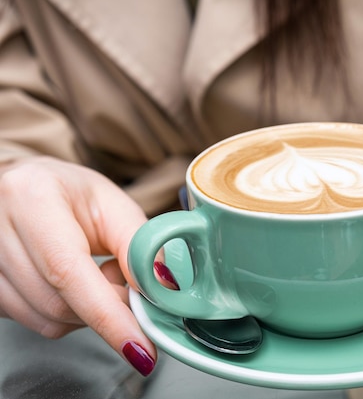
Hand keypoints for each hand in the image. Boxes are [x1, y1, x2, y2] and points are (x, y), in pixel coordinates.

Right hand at [0, 156, 156, 374]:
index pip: (67, 270)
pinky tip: (72, 284)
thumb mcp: (113, 205)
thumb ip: (138, 245)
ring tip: (98, 272)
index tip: (139, 344)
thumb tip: (162, 287)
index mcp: (32, 197)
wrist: (28, 189)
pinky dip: (66, 313)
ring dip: (87, 311)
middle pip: (58, 302)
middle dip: (108, 309)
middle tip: (129, 286)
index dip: (107, 314)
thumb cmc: (71, 194)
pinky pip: (34, 321)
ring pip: (46, 320)